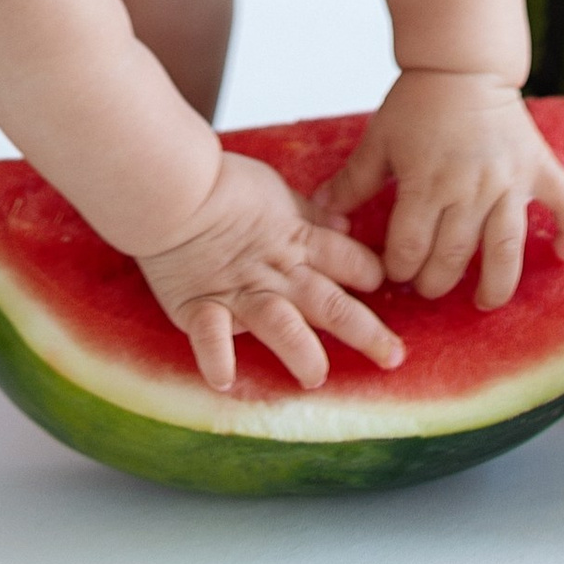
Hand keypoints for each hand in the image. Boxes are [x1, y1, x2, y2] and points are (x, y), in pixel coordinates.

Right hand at [137, 153, 406, 395]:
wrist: (170, 185)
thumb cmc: (221, 183)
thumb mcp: (277, 190)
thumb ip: (309, 215)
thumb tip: (344, 226)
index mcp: (296, 240)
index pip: (346, 259)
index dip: (369, 271)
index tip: (384, 284)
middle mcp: (275, 272)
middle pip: (329, 302)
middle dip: (365, 331)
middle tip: (393, 356)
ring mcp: (239, 291)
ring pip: (281, 323)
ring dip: (302, 350)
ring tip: (316, 375)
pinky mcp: (199, 304)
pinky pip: (210, 334)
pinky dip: (217, 356)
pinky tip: (225, 379)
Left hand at [312, 71, 563, 308]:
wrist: (462, 63)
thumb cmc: (417, 101)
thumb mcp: (378, 139)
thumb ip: (353, 180)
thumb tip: (319, 211)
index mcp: (426, 183)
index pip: (410, 247)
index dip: (399, 267)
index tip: (394, 271)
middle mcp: (469, 189)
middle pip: (454, 257)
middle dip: (436, 281)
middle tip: (429, 286)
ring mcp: (507, 181)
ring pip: (506, 248)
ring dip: (496, 283)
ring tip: (484, 301)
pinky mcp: (537, 168)